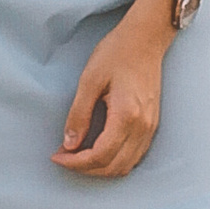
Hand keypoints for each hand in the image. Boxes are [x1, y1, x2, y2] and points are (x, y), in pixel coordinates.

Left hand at [54, 0, 174, 180]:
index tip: (57, 156)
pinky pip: (135, 156)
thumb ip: (79, 114)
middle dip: (86, 169)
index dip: (76, 162)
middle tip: (65, 158)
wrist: (146, 38)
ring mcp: (150, 127)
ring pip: (126, 166)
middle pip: (114, 167)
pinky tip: (99, 151)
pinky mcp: (152, 124)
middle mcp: (143, 127)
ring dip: (101, 168)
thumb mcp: (90, 80)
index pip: (100, 155)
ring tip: (79, 157)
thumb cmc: (117, 53)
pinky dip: (116, 161)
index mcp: (126, 115)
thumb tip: (69, 144)